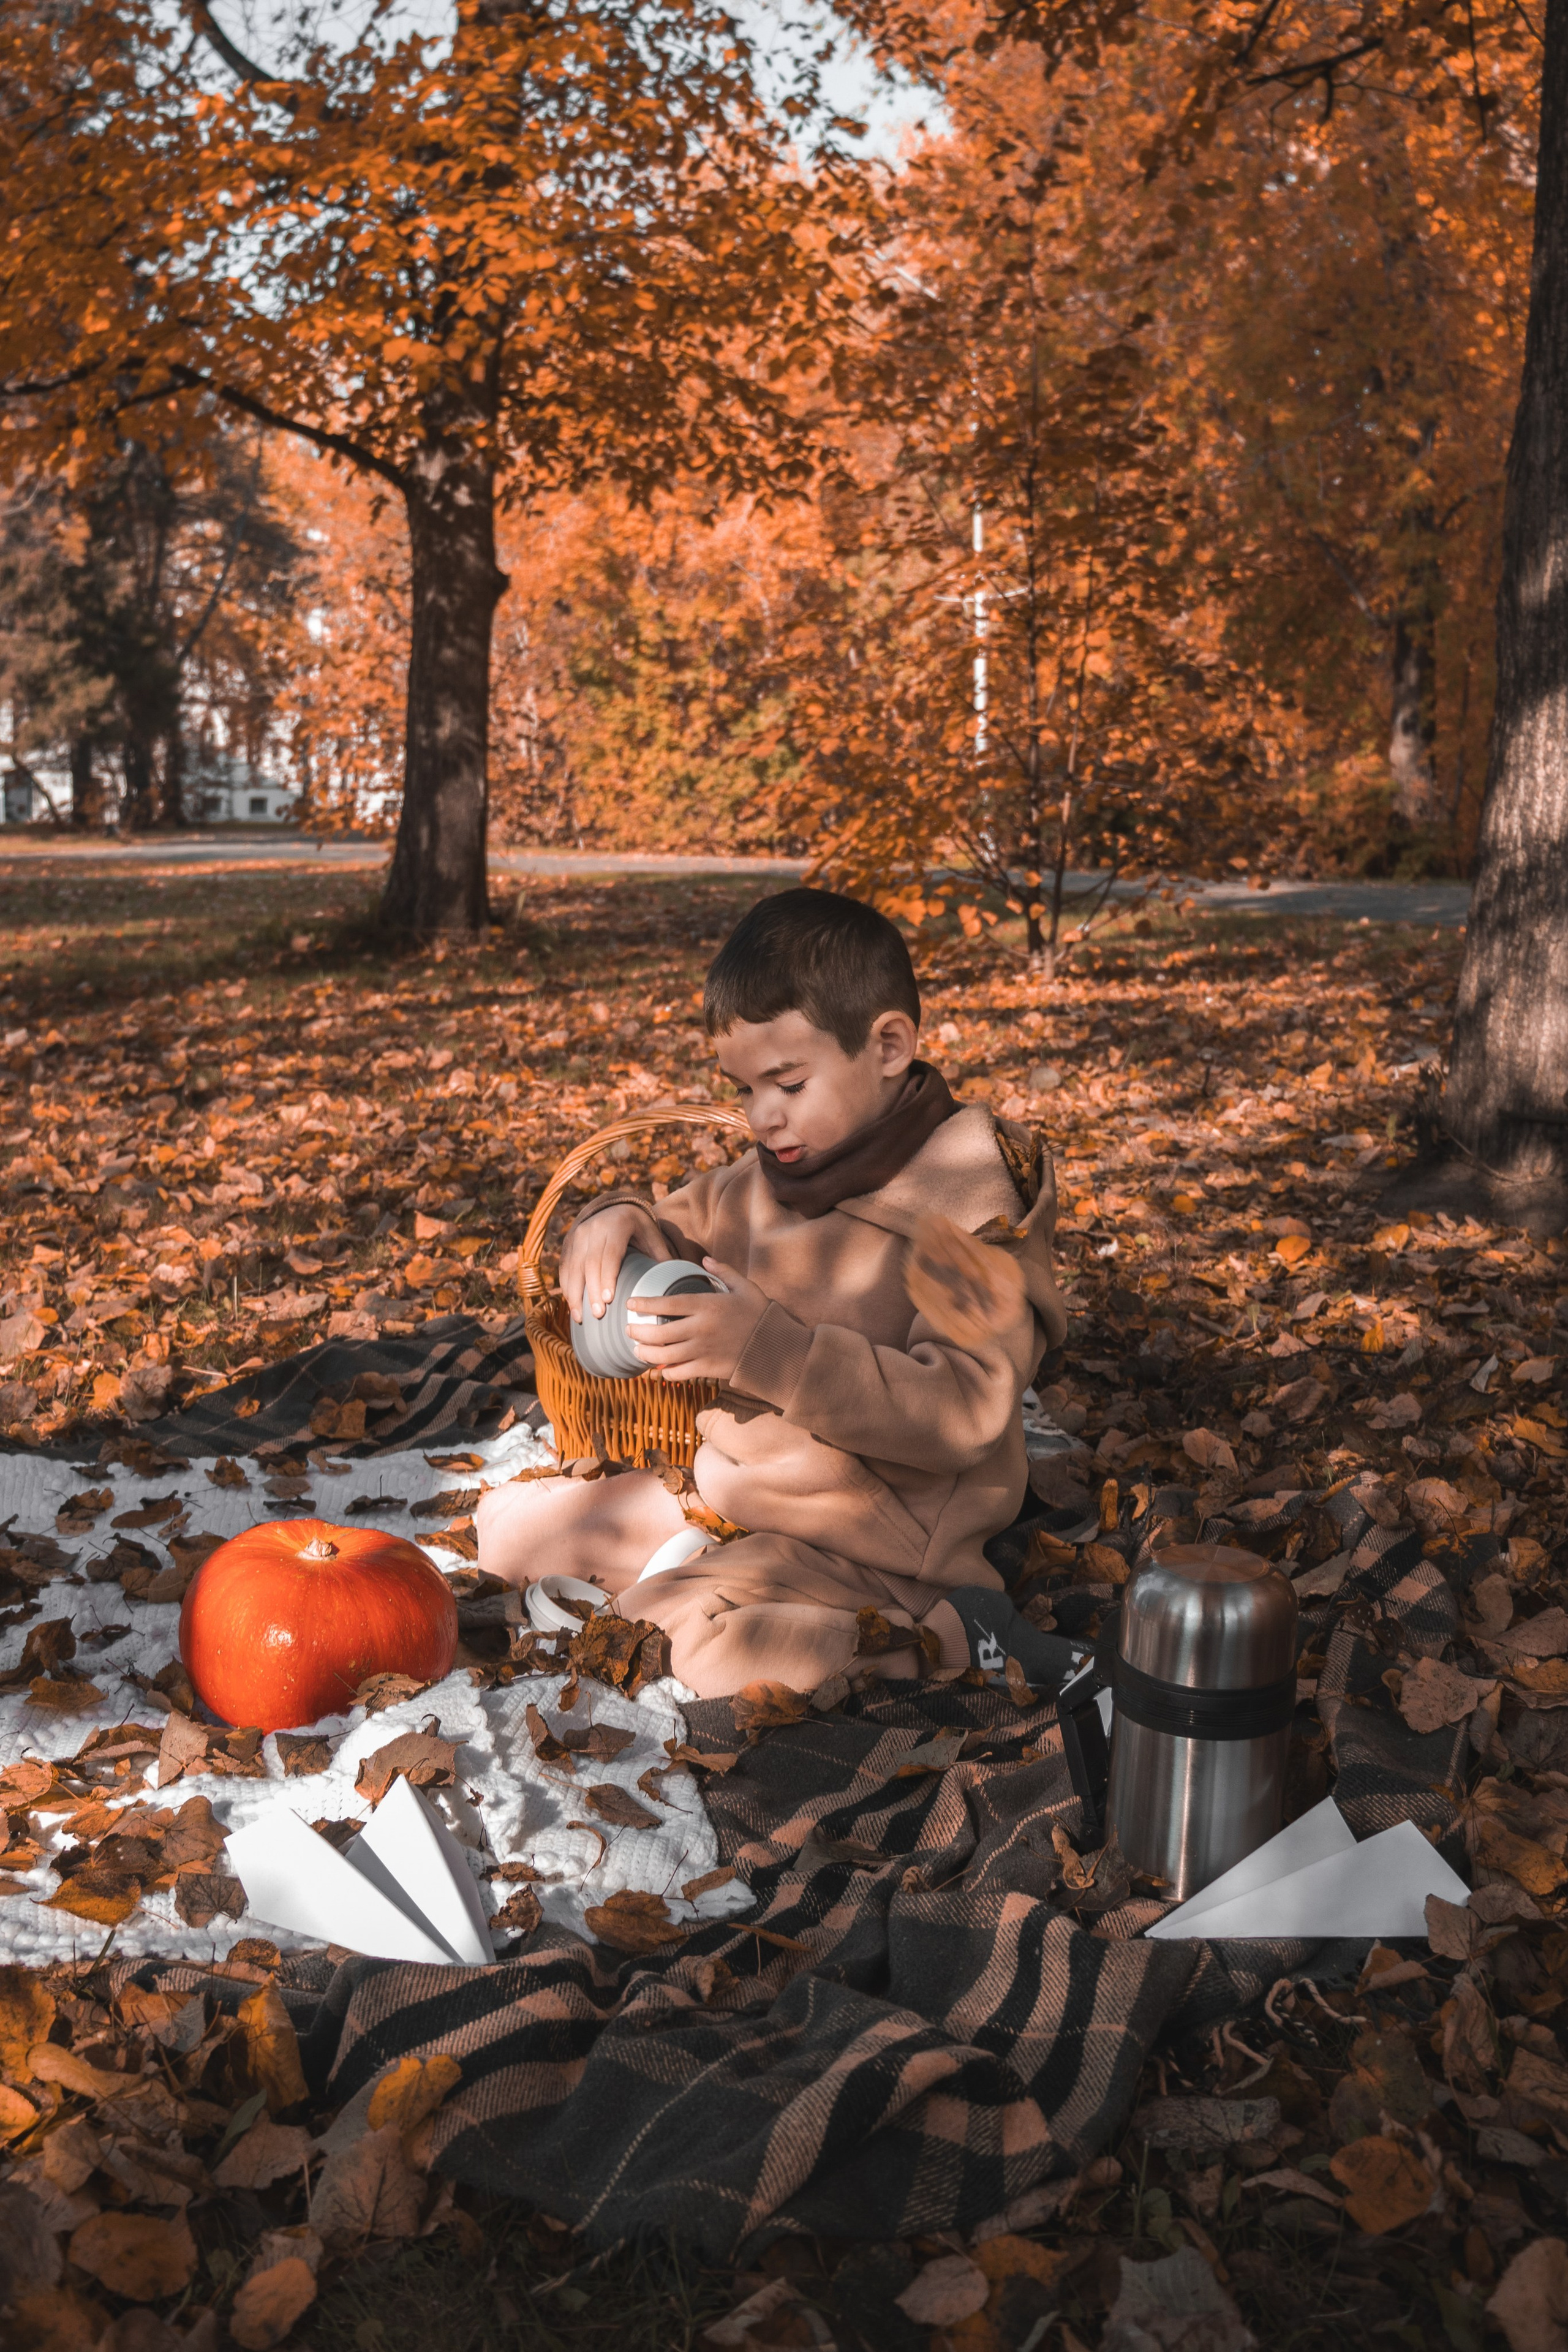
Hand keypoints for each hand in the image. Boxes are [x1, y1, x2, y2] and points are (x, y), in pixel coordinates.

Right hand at [560, 1203, 672, 1323]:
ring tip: (580, 1318)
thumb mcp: (653, 1236)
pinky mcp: (568, 1244)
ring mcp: (577, 1235)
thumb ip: (662, 1257)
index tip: (608, 1299)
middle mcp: (593, 1228)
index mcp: (617, 1225)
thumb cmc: (638, 1228)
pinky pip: (565, 1268)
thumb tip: (675, 1285)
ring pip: (573, 1267)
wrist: (614, 1208)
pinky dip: (567, 1288)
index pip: (610, 1254)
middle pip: (589, 1263)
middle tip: (597, 1315)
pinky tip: (572, 1306)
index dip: (608, 1276)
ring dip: (575, 1294)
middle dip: (591, 1291)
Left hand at [628, 1257, 767, 1382]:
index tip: (630, 1303)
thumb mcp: (745, 1287)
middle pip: (658, 1333)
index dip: (645, 1304)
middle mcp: (700, 1328)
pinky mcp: (707, 1369)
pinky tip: (661, 1368)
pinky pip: (678, 1373)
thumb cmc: (760, 1315)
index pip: (667, 1303)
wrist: (777, 1348)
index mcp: (707, 1305)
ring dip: (645, 1354)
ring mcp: (702, 1351)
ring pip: (663, 1355)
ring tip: (637, 1350)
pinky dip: (665, 1372)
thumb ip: (724, 1272)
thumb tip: (706, 1259)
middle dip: (638, 1332)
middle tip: (629, 1330)